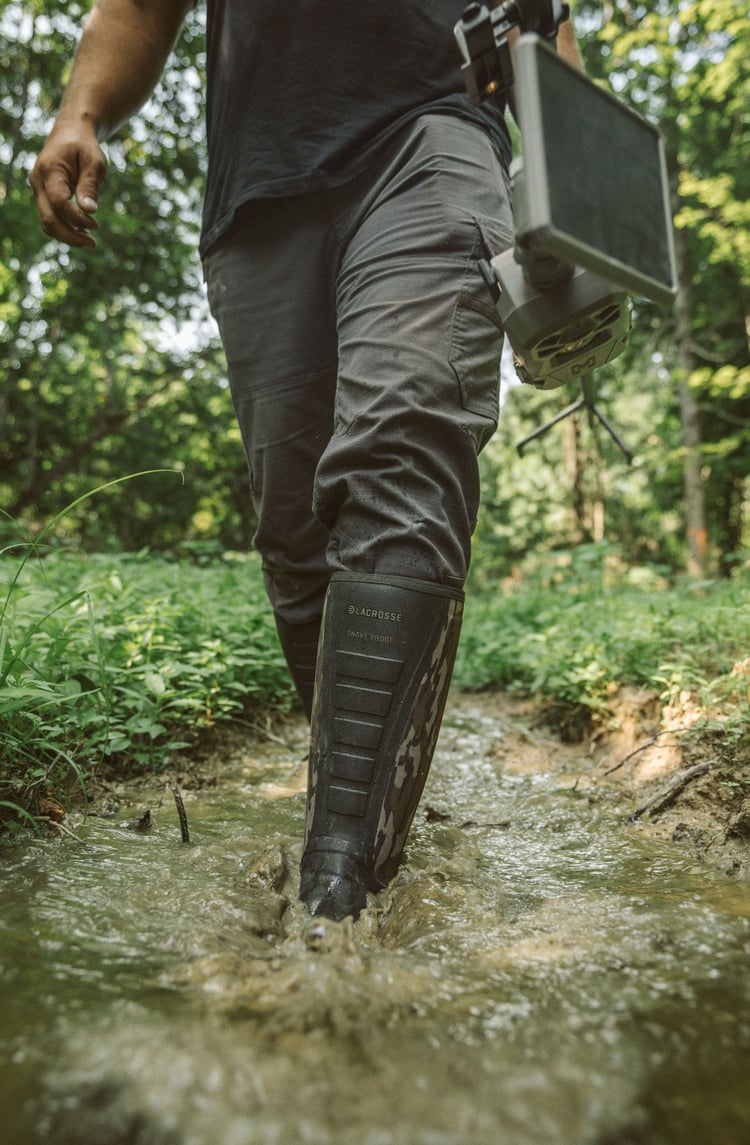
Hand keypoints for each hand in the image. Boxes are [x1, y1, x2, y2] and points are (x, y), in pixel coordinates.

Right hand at [29, 122, 107, 247]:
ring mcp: (38, 190)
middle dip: (71, 236)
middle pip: (48, 219)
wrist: (70, 133)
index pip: (59, 202)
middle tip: (93, 244)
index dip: (77, 219)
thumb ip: (90, 185)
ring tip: (89, 240)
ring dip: (67, 236)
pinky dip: (64, 229)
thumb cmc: (84, 146)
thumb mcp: (94, 161)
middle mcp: (38, 181)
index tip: (96, 225)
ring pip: (46, 223)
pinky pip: (49, 218)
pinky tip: (82, 231)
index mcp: (50, 170)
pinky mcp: (43, 196)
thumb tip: (90, 211)